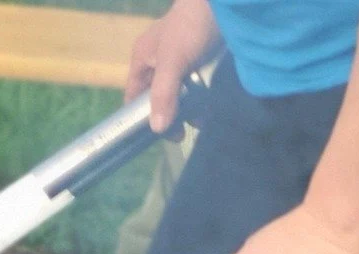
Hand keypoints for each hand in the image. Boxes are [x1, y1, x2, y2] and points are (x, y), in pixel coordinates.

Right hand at [125, 0, 219, 131]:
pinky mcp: (200, 56)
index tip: (152, 135)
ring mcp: (180, 58)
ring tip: (199, 122)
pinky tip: (207, 106)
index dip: (138, 116)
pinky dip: (199, 95)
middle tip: (180, 134)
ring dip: (186, 108)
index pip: (133, 95)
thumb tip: (157, 129)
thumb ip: (163, 95)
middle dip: (167, 115)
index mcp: (143, 58)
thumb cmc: (191, 27)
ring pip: (176, 90)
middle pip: (156, 95)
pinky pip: (194, 82)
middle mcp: (158, 59)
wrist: (225, 1)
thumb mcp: (173, 63)